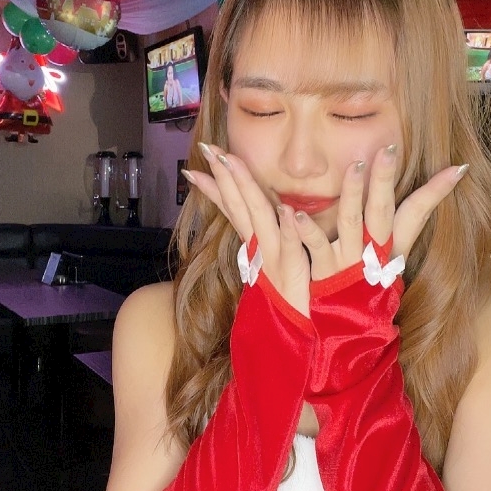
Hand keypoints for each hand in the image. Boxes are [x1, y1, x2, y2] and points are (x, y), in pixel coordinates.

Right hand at [183, 143, 310, 315]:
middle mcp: (260, 249)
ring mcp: (273, 260)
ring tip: (234, 163)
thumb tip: (267, 219)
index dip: (216, 185)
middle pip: (240, 205)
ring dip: (246, 189)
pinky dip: (288, 229)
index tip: (197, 164)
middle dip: (225, 175)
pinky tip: (288, 210)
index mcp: (257, 245)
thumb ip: (271, 242)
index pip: (233, 208)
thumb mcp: (276, 268)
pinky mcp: (293, 274)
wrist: (288, 342)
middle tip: (208, 149)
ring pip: (259, 217)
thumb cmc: (287, 302)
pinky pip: (291, 248)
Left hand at [296, 145, 468, 281]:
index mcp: (390, 245)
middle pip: (382, 209)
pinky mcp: (324, 274)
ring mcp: (349, 262)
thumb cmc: (371, 289)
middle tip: (389, 151)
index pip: (417, 211)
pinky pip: (316, 248)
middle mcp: (372, 251)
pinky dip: (305, 230)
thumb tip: (430, 204)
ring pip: (351, 221)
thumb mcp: (394, 259)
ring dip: (353, 193)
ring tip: (354, 166)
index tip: (458, 167)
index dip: (437, 190)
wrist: (354, 332)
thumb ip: (407, 226)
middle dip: (386, 179)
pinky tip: (295, 213)